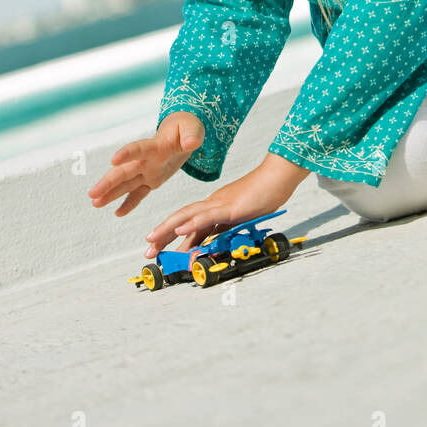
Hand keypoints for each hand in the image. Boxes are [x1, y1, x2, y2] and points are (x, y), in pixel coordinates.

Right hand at [88, 112, 204, 217]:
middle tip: (92, 194)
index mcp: (155, 146)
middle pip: (124, 171)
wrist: (183, 132)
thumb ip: (191, 136)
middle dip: (108, 182)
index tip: (113, 160)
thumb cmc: (187, 128)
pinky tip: (117, 213)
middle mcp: (146, 160)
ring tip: (95, 203)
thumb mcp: (193, 129)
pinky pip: (139, 193)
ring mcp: (147, 171)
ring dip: (111, 194)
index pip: (138, 149)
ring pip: (126, 184)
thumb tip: (192, 143)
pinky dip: (129, 203)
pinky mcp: (152, 180)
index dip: (127, 154)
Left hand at [143, 154, 307, 257]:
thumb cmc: (265, 195)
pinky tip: (180, 230)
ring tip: (153, 240)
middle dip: (163, 234)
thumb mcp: (242, 216)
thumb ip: (227, 228)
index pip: (189, 221)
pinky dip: (192, 224)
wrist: (278, 176)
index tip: (159, 247)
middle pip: (182, 218)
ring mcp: (221, 204)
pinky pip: (209, 216)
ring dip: (169, 229)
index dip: (172, 234)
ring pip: (189, 216)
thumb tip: (213, 244)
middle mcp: (213, 203)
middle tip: (148, 250)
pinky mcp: (231, 207)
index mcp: (215, 206)